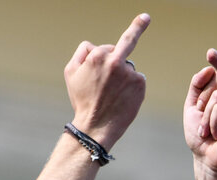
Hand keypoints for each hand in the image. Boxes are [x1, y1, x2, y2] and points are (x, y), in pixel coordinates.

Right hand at [64, 13, 150, 150]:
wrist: (96, 125)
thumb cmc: (82, 99)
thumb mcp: (71, 72)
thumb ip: (83, 53)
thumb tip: (98, 46)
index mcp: (99, 56)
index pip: (106, 46)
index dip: (107, 50)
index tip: (146, 17)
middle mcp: (117, 61)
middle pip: (120, 51)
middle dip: (125, 45)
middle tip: (136, 33)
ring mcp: (130, 73)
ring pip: (128, 67)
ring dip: (122, 75)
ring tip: (112, 93)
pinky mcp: (140, 84)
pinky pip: (137, 78)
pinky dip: (131, 85)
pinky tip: (123, 97)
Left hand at [183, 48, 216, 173]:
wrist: (207, 159)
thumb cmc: (203, 135)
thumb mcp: (194, 108)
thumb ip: (198, 87)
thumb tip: (209, 69)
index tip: (211, 52)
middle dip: (213, 78)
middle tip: (208, 69)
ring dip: (206, 115)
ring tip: (209, 130)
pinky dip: (211, 122)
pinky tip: (216, 134)